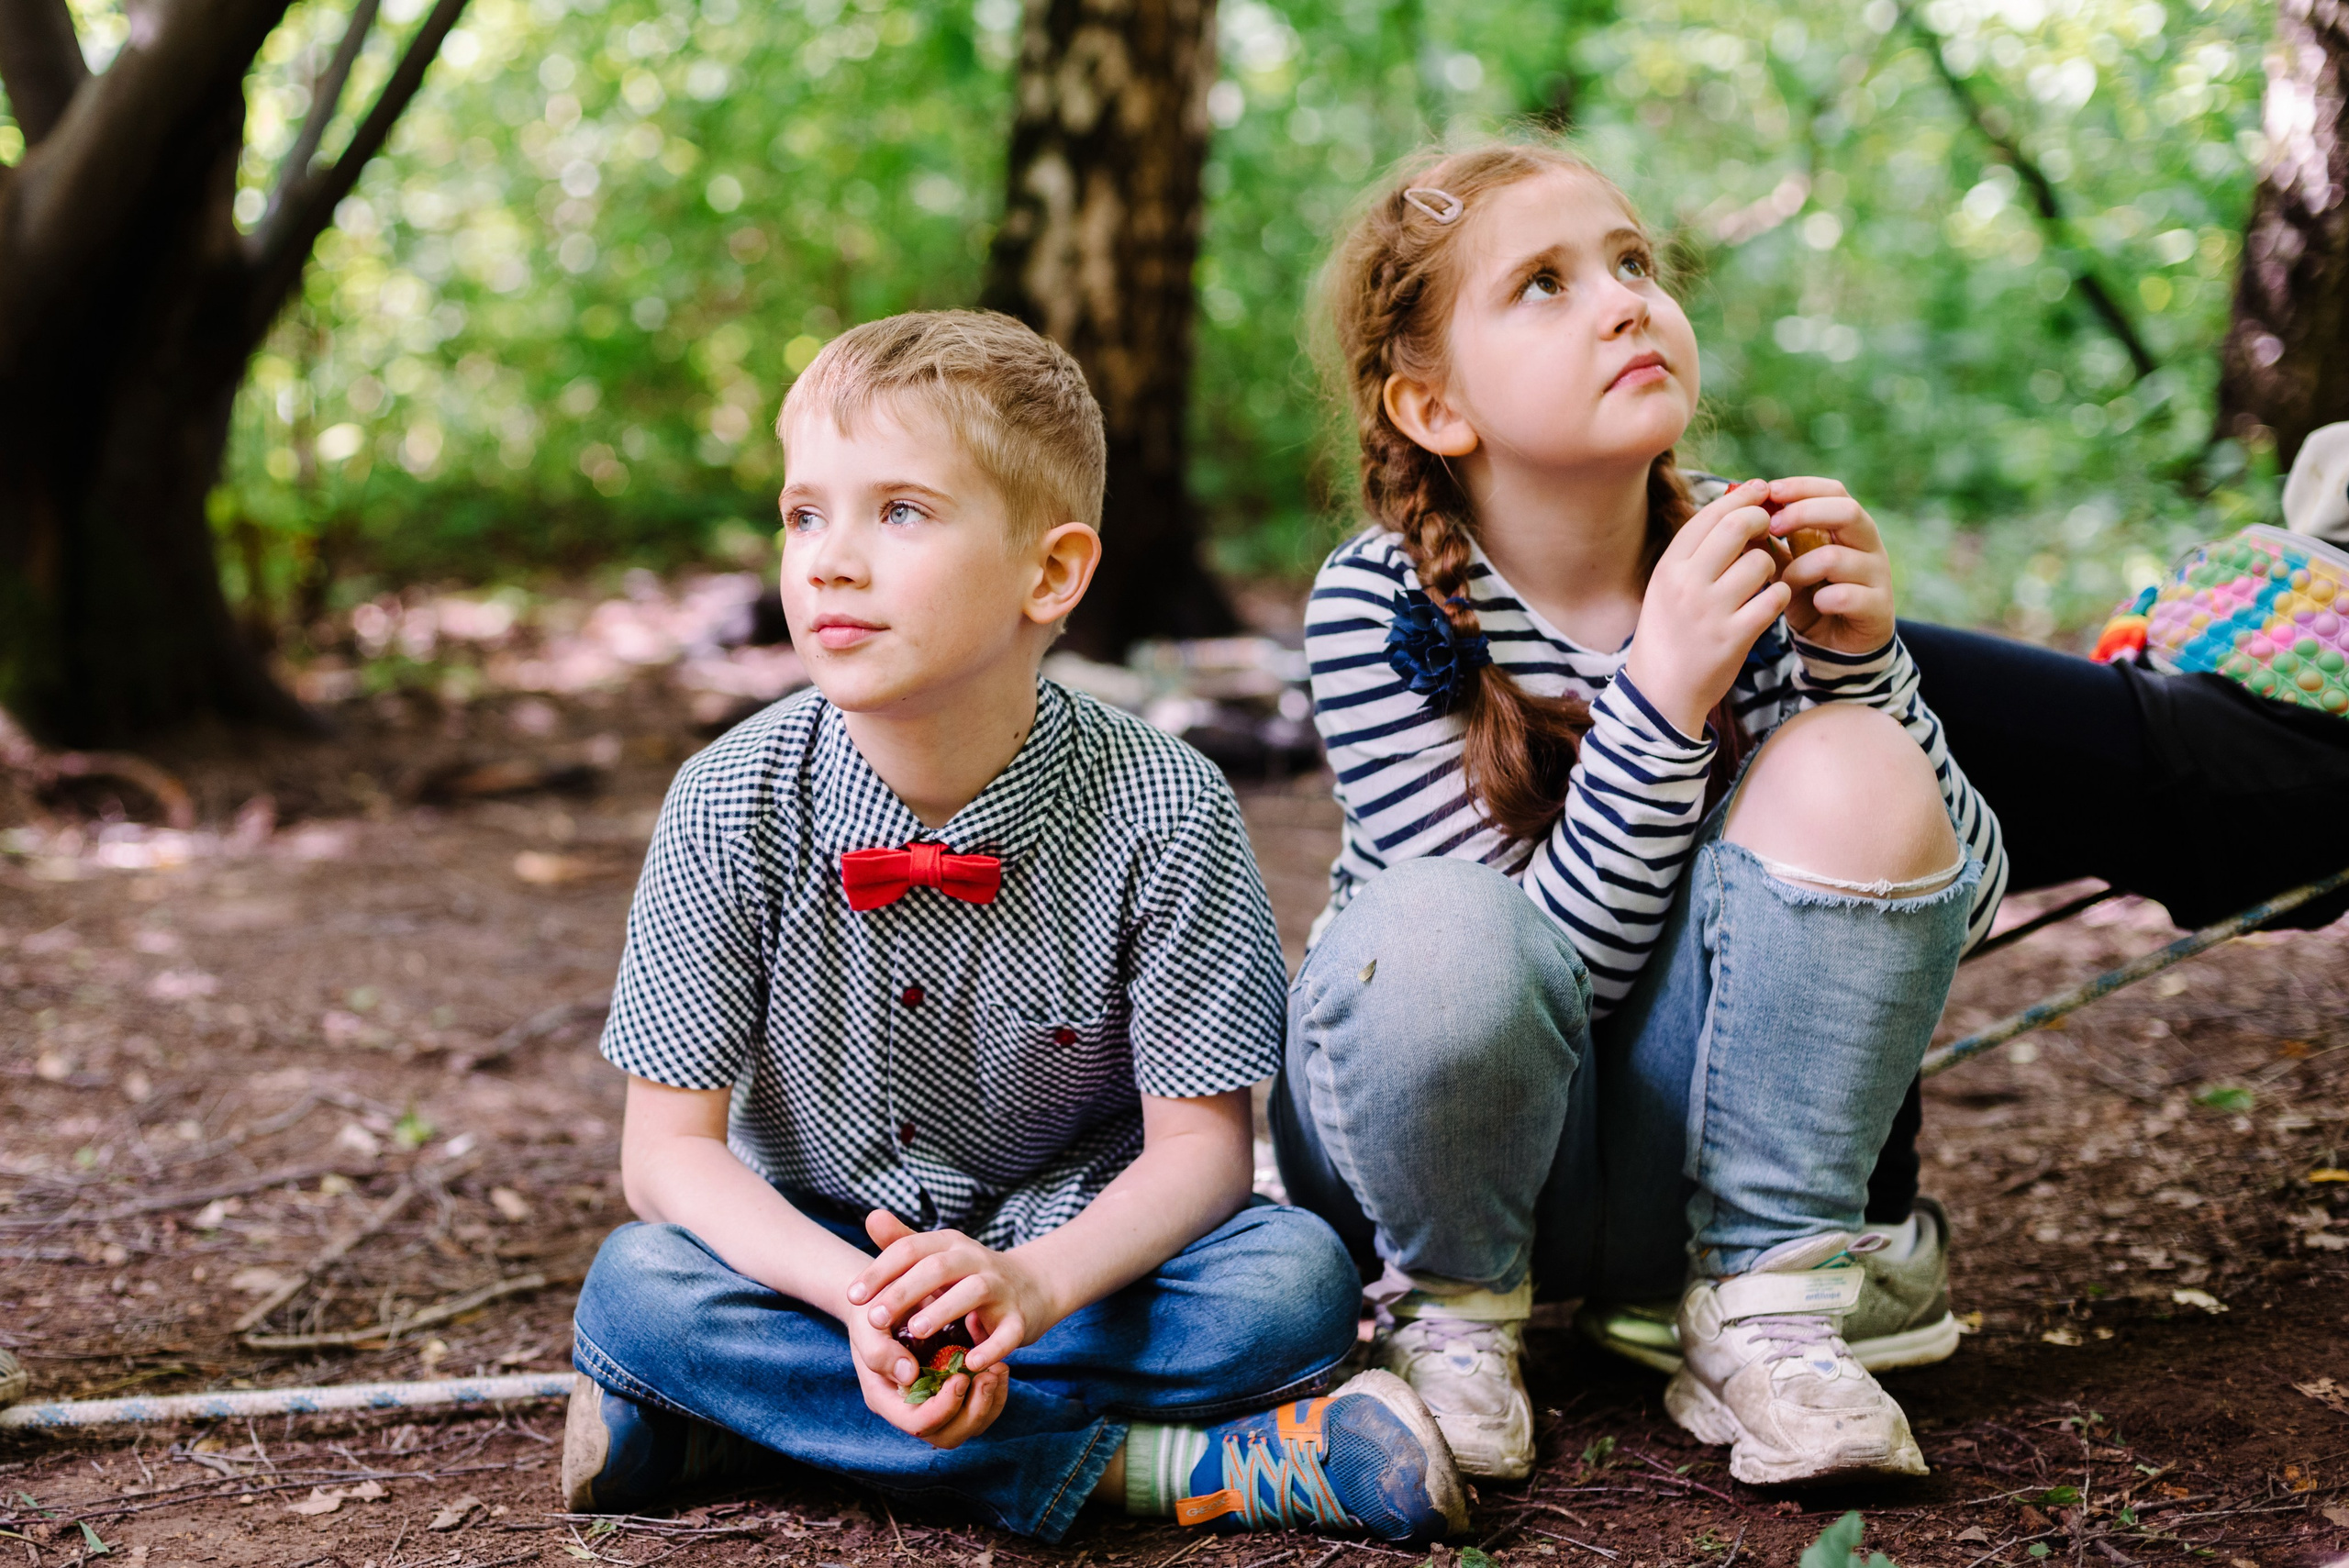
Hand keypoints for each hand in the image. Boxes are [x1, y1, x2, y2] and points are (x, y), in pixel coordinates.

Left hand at [843, 1210, 1054, 1447]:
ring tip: (914, 1333)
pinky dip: (991, 1347)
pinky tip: (970, 1362)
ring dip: (942, 1310)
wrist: (1032, 1287)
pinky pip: (1007, 1332)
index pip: (910, 1248)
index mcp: (950, 1245)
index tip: (853, 1297)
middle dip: (903, 1291)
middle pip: (937, 1268)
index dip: (880, 1271)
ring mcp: (1000, 1288)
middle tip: (874, 1319)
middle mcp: (975, 1260)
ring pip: (972, 1292)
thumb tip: (871, 1216)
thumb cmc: (968, 1275)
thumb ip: (902, 1241)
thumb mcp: (937, 1255)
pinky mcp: (1019, 1318)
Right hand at [845, 1298, 1010, 1448]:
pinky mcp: (953, 1387)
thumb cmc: (874, 1310)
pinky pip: (980, 1405)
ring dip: (989, 1401)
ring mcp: (934, 1399)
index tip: (960, 1377)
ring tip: (998, 1369)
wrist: (888, 1295)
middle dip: (974, 1410)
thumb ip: (880, 1351)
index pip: (919, 1424)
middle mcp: (911, 1407)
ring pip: (969, 1424)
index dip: (943, 1407)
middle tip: (989, 1376)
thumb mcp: (867, 1325)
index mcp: (887, 1399)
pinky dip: (994, 1391)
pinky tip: (999, 1365)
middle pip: (949, 1434)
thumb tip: (909, 1376)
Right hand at [1622, 478, 1792, 739]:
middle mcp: (1686, 585)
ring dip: (1773, 563)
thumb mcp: (1666, 588)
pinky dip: (1781, 595)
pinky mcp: (1734, 637)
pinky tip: (1772, 602)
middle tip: (1772, 525)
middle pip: (1737, 527)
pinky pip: (1775, 599)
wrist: (1661, 692)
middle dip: (1762, 520)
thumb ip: (1695, 553)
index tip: (1761, 489)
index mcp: (1669, 568)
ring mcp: (1710, 611)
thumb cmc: (1669, 633)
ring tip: (1765, 577)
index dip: (1740, 497)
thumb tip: (1734, 509)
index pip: (1708, 516)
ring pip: (1761, 561)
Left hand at [1761, 477, 1895, 655]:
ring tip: (1784, 583)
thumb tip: (1738, 515)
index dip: (1803, 487)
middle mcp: (1869, 545)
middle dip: (1804, 514)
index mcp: (1849, 528)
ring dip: (1801, 568)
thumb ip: (1771, 545)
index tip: (1769, 490)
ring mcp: (1877, 575)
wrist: (1838, 645)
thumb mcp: (1788, 567)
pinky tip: (1813, 604)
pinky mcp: (1877, 607)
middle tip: (1772, 527)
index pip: (1835, 491)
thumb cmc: (1811, 597)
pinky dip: (1822, 599)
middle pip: (1847, 511)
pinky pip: (1846, 596)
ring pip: (1837, 557)